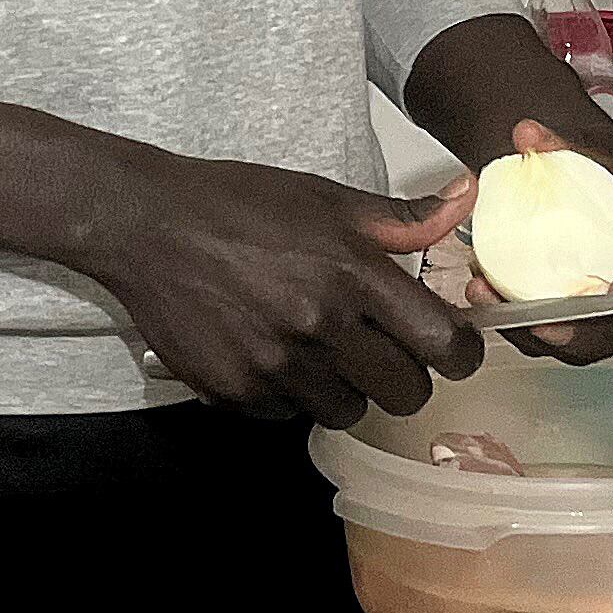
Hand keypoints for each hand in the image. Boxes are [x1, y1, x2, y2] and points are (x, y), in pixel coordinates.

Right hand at [77, 153, 488, 426]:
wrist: (146, 225)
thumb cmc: (236, 204)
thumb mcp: (324, 198)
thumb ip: (401, 218)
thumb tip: (466, 198)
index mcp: (352, 274)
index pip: (443, 345)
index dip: (460, 353)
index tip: (453, 347)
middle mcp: (319, 326)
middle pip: (406, 394)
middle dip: (406, 376)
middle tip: (385, 350)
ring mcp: (276, 366)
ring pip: (349, 411)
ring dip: (348, 388)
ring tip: (322, 349)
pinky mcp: (236, 391)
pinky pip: (290, 415)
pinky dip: (292, 394)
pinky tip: (274, 353)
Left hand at [494, 118, 612, 364]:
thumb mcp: (601, 155)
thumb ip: (562, 146)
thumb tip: (525, 135)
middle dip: (590, 330)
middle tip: (546, 322)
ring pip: (603, 341)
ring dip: (551, 335)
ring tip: (506, 311)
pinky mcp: (607, 325)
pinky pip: (576, 340)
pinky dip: (536, 332)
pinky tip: (500, 310)